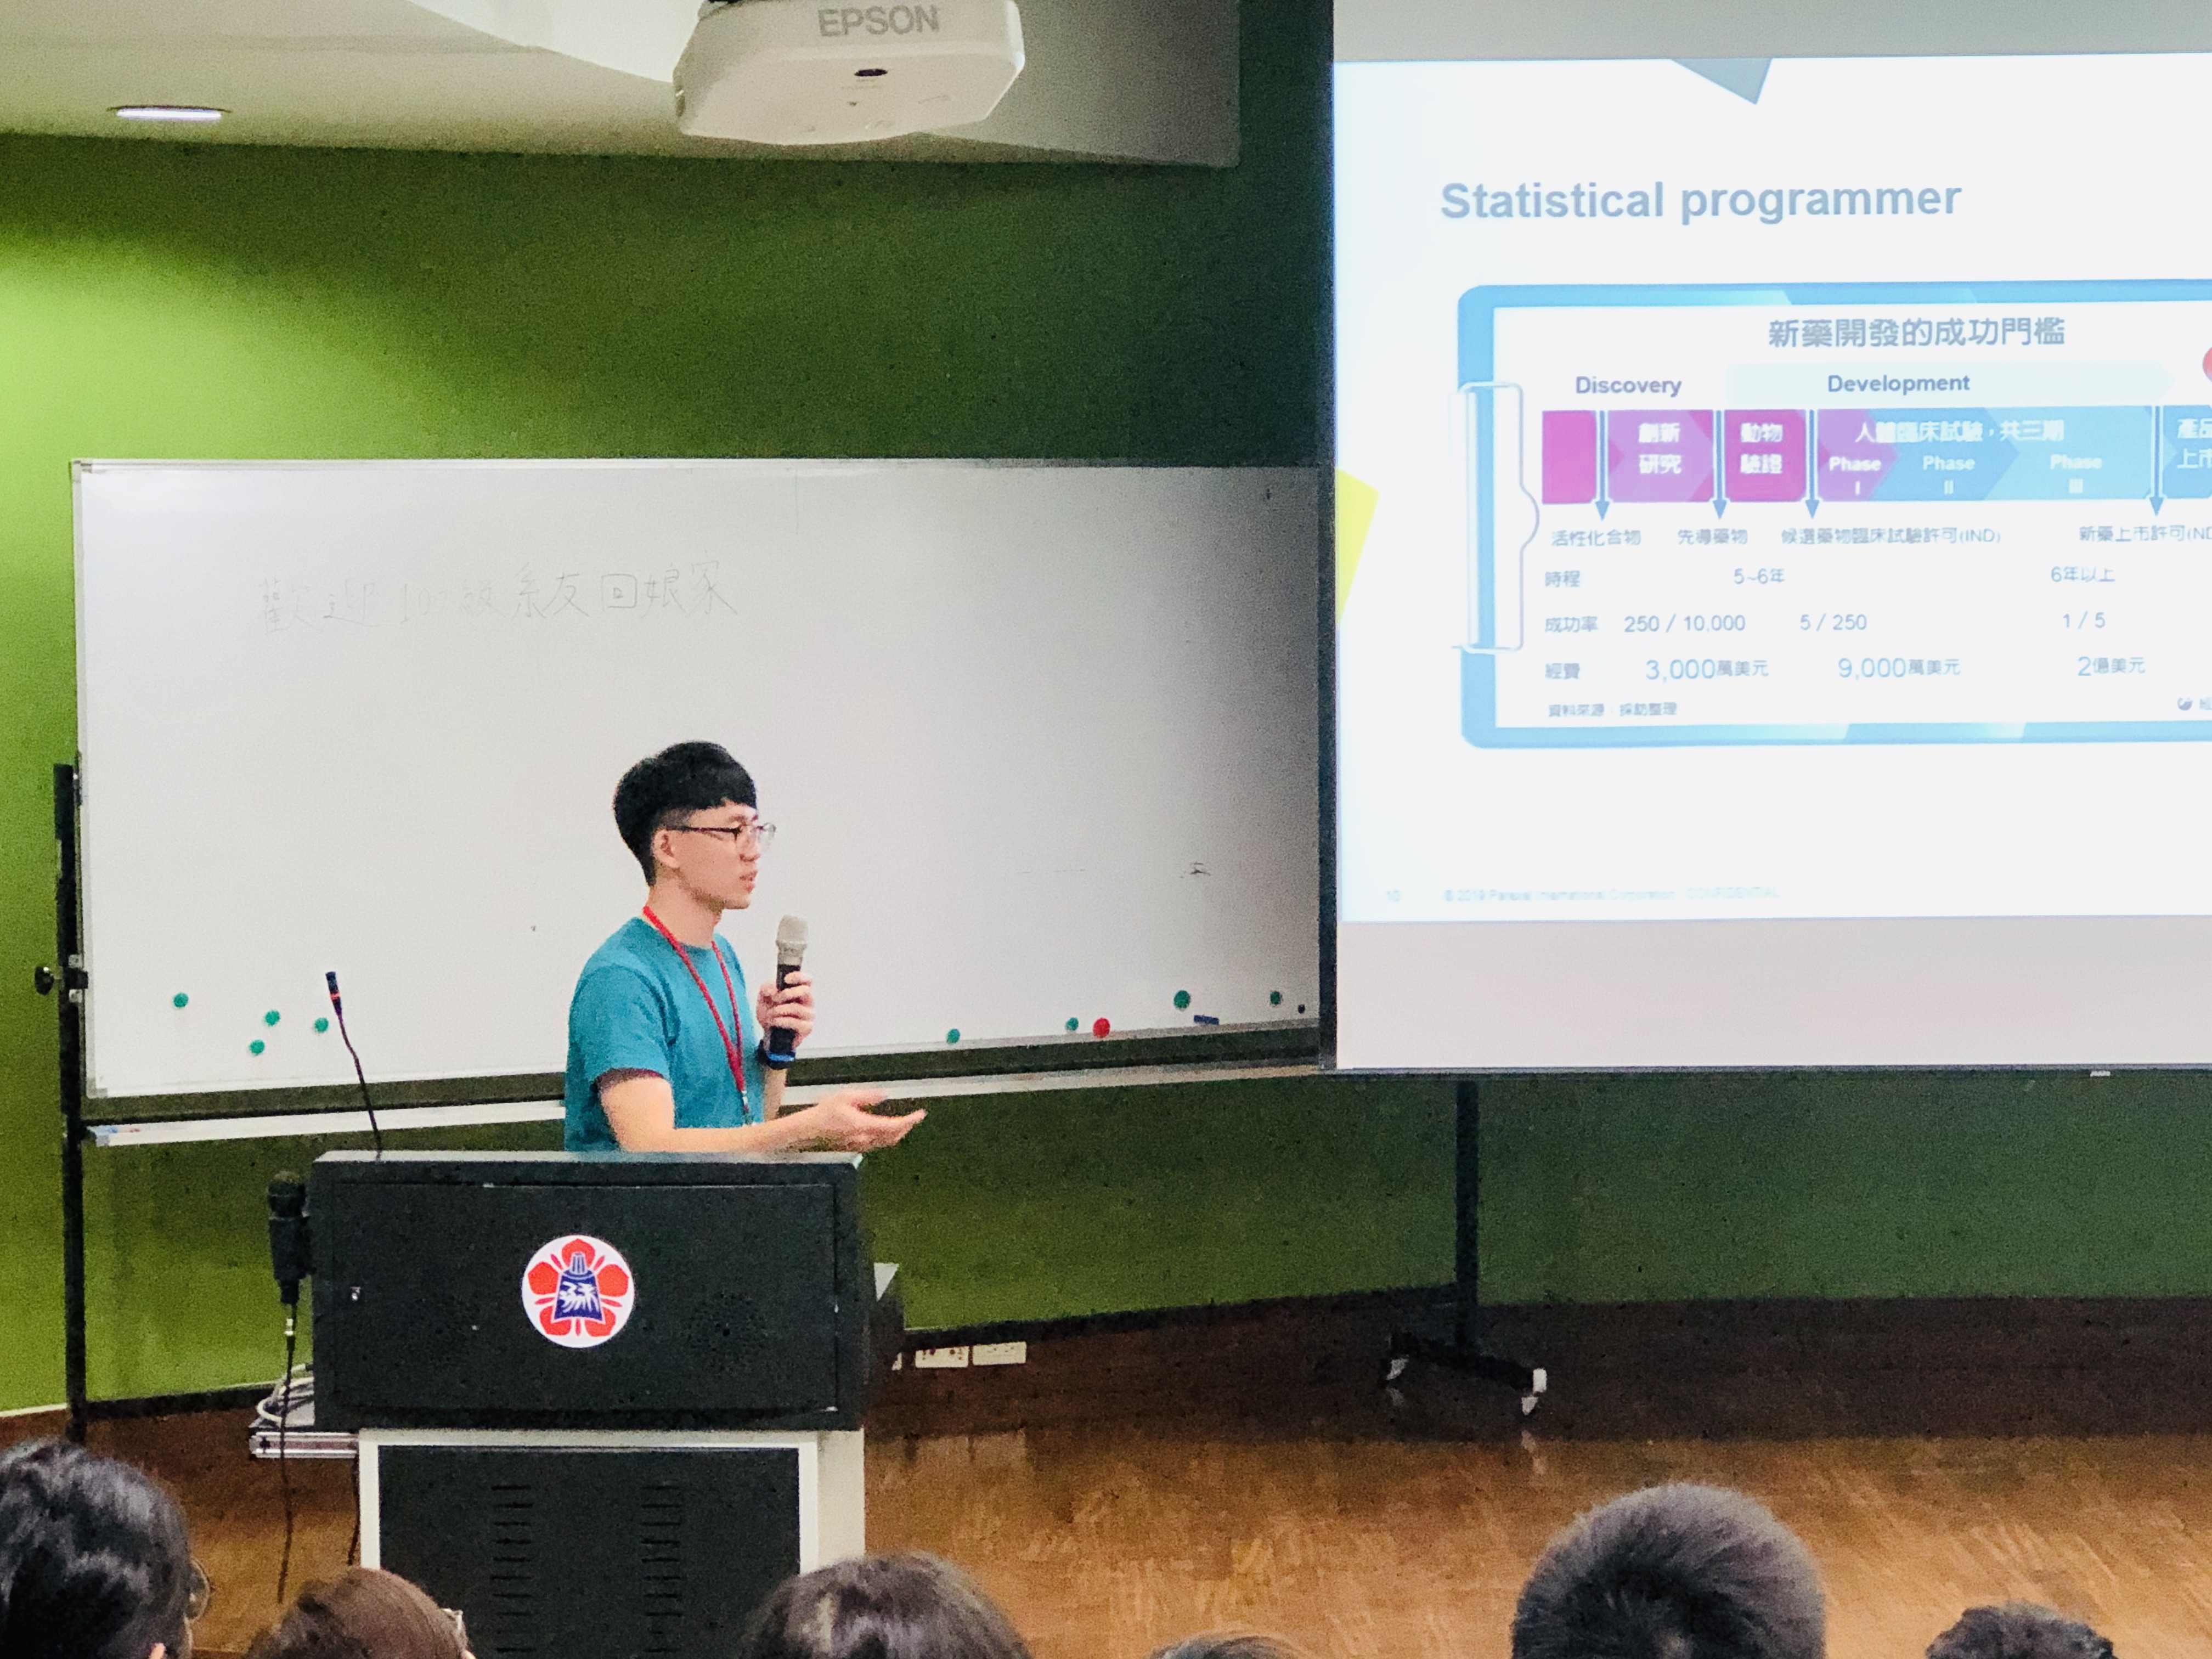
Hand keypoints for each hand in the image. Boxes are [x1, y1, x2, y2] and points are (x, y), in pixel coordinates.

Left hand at [758, 969, 814, 1051]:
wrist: (768, 1033)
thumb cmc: (770, 1012)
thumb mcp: (763, 998)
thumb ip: (766, 988)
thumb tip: (773, 989)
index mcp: (799, 990)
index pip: (807, 979)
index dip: (799, 977)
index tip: (785, 979)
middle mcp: (808, 1001)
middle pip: (805, 991)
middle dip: (786, 994)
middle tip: (774, 999)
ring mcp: (809, 1015)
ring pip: (797, 1008)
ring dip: (779, 1010)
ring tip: (770, 1014)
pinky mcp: (807, 1028)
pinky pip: (795, 1022)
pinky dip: (781, 1021)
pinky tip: (774, 1022)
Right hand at [782, 1087, 924, 1151]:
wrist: (809, 1129)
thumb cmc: (824, 1113)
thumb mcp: (846, 1096)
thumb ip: (868, 1096)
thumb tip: (884, 1094)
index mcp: (864, 1125)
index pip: (895, 1125)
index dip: (910, 1120)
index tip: (920, 1114)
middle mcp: (865, 1138)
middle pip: (894, 1137)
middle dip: (907, 1127)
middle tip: (915, 1117)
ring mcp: (861, 1145)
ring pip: (887, 1142)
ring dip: (899, 1133)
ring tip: (905, 1123)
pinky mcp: (857, 1147)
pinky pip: (878, 1144)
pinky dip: (888, 1137)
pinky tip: (887, 1130)